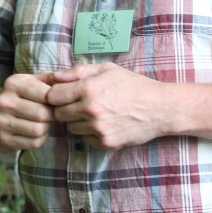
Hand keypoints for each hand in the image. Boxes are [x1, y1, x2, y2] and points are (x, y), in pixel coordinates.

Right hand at [0, 71, 56, 150]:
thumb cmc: (21, 96)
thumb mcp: (32, 81)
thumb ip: (50, 78)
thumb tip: (68, 78)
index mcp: (13, 83)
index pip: (46, 95)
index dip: (55, 100)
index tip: (53, 101)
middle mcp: (4, 101)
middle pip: (42, 114)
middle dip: (50, 116)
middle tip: (48, 114)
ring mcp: (2, 121)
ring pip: (38, 130)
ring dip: (45, 128)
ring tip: (41, 122)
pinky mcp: (4, 139)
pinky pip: (33, 143)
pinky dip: (39, 139)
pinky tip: (34, 132)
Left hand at [46, 63, 166, 148]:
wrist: (159, 108)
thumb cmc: (132, 84)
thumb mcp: (106, 69)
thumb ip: (77, 72)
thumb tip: (54, 77)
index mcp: (87, 89)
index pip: (52, 96)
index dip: (55, 94)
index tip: (63, 94)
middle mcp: (90, 110)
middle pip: (58, 114)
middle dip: (64, 108)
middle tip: (78, 103)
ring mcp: (97, 128)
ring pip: (70, 128)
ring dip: (77, 121)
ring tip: (93, 112)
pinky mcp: (105, 143)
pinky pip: (84, 139)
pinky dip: (89, 133)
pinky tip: (103, 123)